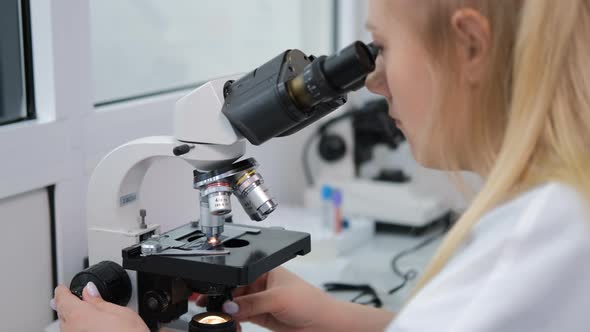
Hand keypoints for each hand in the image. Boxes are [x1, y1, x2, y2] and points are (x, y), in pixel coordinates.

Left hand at [52, 282, 148, 331]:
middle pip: (63, 315)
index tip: (63, 289)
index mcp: (79, 316)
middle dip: (69, 307)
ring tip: (87, 318)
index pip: (63, 299)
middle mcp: (71, 331)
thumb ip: (99, 301)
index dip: (62, 291)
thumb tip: (90, 291)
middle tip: (75, 301)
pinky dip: (79, 331)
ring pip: (67, 328)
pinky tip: (91, 329)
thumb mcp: (121, 312)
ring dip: (73, 321)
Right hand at [198, 267, 333, 331]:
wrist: (323, 324)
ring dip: (225, 311)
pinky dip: (232, 321)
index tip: (208, 291)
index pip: (237, 273)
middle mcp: (260, 284)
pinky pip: (239, 317)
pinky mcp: (260, 316)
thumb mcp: (277, 298)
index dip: (222, 281)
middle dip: (221, 298)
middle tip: (208, 308)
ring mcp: (259, 301)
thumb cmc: (309, 301)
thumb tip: (228, 306)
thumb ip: (251, 303)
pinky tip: (230, 324)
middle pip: (232, 289)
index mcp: (264, 270)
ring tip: (220, 318)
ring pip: (234, 304)